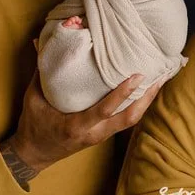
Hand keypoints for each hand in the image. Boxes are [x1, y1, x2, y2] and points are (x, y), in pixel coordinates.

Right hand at [5, 70, 161, 173]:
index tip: (137, 76)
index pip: (104, 111)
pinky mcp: (105, 133)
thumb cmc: (33, 125)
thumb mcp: (33, 99)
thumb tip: (39, 41)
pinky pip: (127, 119)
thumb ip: (40, 71)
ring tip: (161, 78)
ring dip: (147, 99)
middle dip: (146, 97)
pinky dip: (140, 103)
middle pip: (129, 118)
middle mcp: (94, 133)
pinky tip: (149, 88)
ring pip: (132, 119)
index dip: (122, 94)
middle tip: (160, 74)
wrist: (34, 154)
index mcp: (75, 126)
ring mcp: (101, 135)